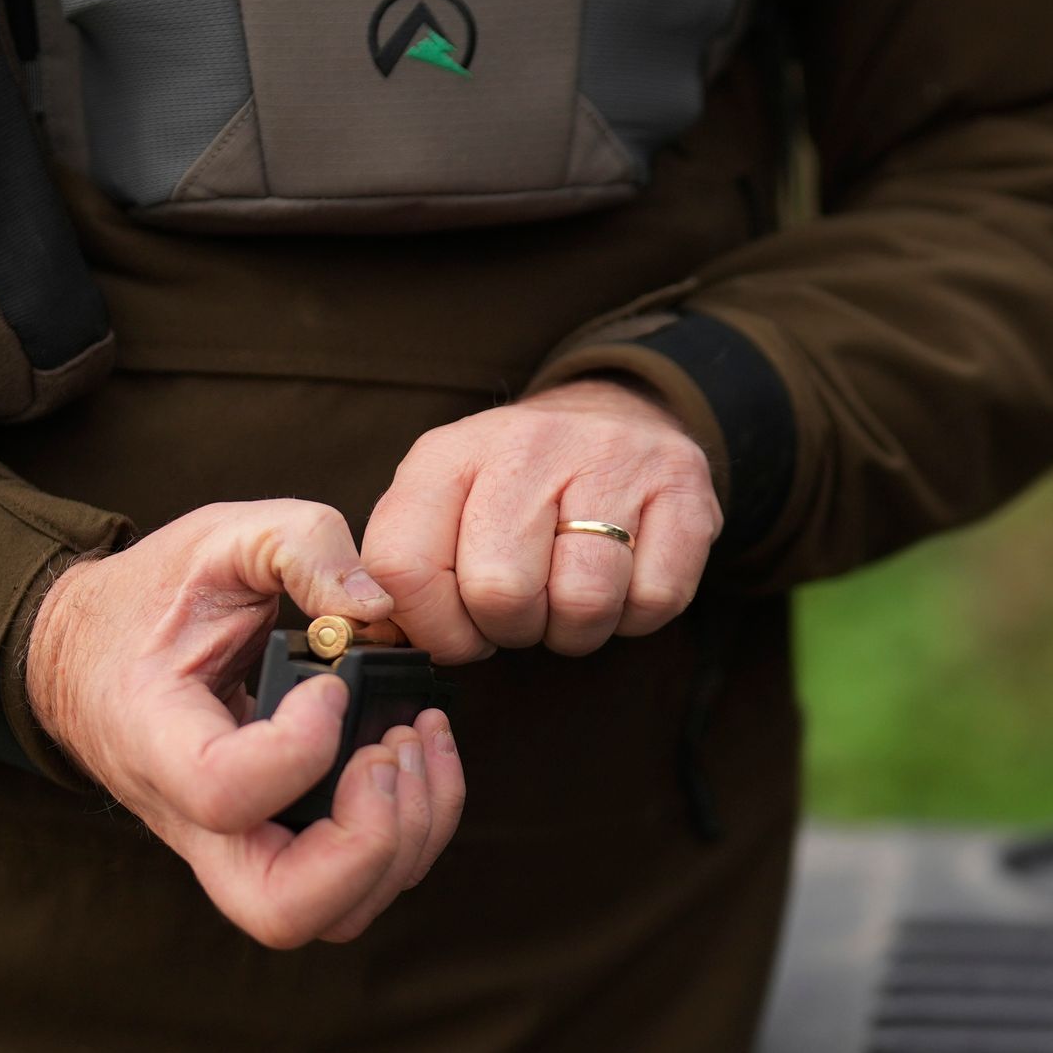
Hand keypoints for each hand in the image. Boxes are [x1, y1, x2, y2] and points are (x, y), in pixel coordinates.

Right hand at [24, 498, 464, 948]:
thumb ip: (300, 546)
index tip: (327, 685)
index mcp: (155, 743)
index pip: (224, 795)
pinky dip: (417, 828)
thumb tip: (379, 606)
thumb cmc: (148, 603)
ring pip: (335, 914)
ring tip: (415, 740)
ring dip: (407, 837)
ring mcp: (241, 847)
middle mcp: (195, 824)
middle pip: (283, 910)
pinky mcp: (283, 846)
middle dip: (368, 844)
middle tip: (387, 753)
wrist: (93, 658)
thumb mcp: (215, 540)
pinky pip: (361, 884)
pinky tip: (422, 751)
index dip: (300, 748)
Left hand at [362, 378, 718, 661]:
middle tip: (526, 605)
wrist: (617, 418)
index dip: (433, 630)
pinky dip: (635, 614)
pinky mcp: (683, 489)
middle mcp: (527, 446)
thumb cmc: (517, 491)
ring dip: (576, 627)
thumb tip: (369, 634)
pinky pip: (653, 600)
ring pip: (583, 604)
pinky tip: (623, 576)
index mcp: (448, 456)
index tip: (457, 628)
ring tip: (571, 591)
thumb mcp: (443, 506)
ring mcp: (613, 461)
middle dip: (512, 628)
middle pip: (501, 595)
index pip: (405, 570)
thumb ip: (404, 568)